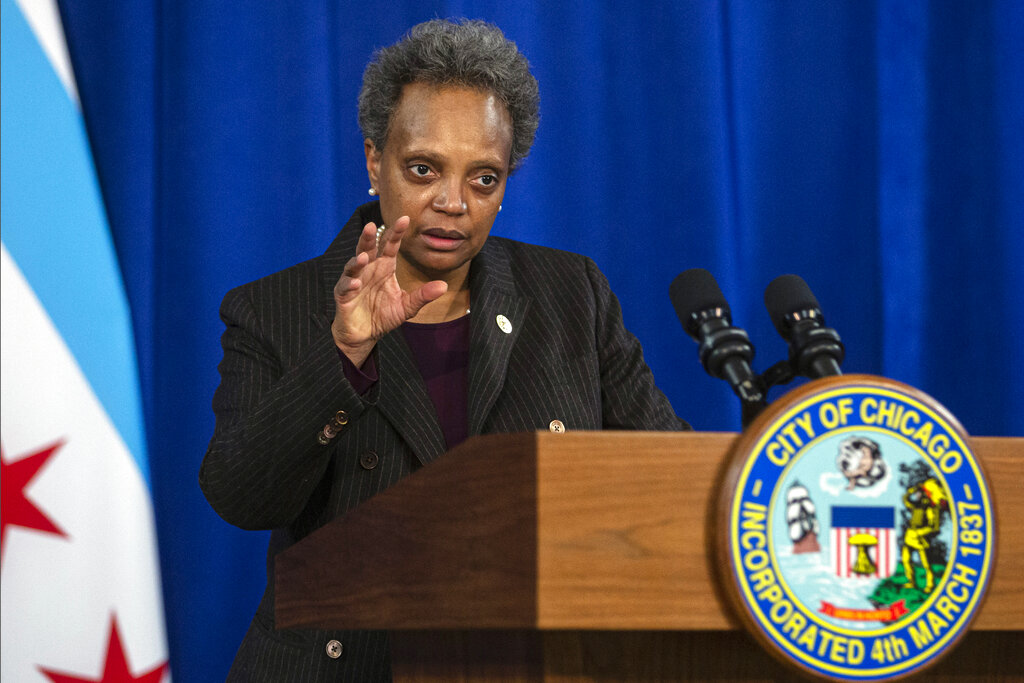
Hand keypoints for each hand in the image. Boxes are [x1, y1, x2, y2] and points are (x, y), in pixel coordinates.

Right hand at [331, 216, 446, 365]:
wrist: (365, 334)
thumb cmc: (384, 315)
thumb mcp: (407, 306)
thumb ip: (423, 296)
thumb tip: (444, 286)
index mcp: (385, 267)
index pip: (390, 245)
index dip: (396, 233)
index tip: (405, 219)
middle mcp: (369, 269)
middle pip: (368, 248)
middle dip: (369, 237)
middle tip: (372, 225)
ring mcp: (355, 280)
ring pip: (353, 265)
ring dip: (357, 260)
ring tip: (363, 257)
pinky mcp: (343, 295)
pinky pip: (345, 287)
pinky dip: (350, 284)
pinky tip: (356, 284)